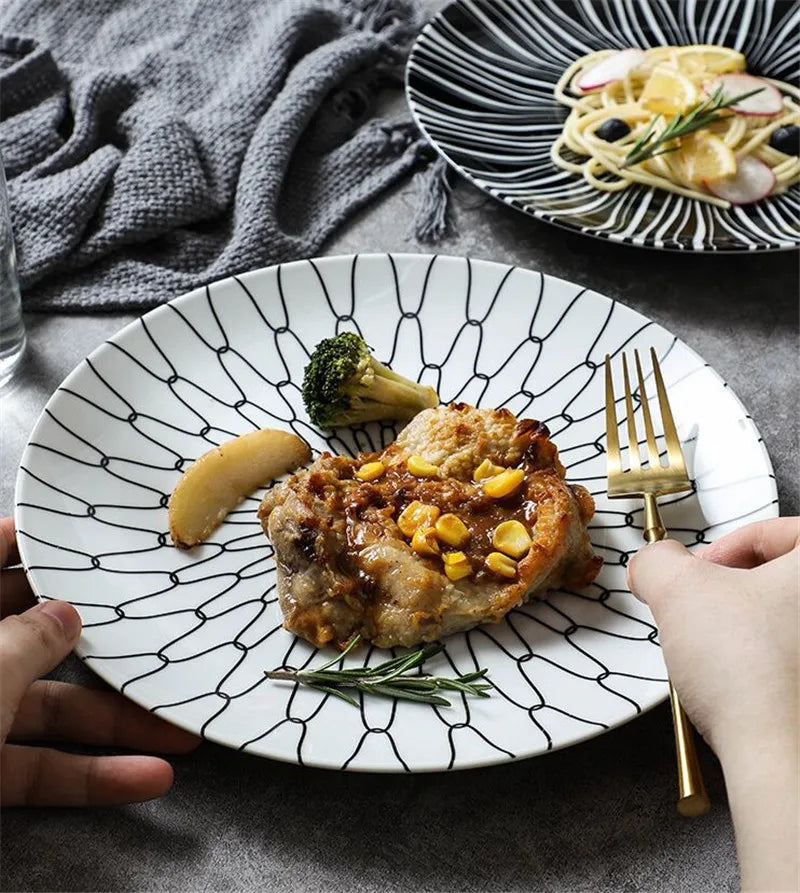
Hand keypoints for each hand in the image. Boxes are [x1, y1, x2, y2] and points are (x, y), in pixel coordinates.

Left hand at [1, 517, 199, 805]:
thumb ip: (27, 642)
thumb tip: (68, 614)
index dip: (39, 538)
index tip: (96, 530)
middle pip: (36, 633)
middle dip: (106, 640)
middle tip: (162, 627)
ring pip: (49, 709)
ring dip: (117, 724)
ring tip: (182, 729)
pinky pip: (38, 767)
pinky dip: (89, 776)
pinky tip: (146, 778)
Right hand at [629, 518, 797, 892]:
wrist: (778, 756)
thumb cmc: (750, 671)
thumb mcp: (677, 589)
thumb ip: (656, 561)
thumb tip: (654, 564)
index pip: (777, 530)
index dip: (728, 546)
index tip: (701, 572)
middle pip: (781, 577)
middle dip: (733, 589)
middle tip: (703, 609)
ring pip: (783, 621)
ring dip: (744, 627)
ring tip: (714, 651)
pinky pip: (789, 662)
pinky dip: (761, 664)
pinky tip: (735, 684)